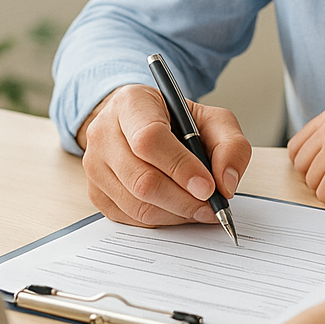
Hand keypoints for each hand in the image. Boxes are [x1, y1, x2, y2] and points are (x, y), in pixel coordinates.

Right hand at [77, 83, 251, 226]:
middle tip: (211, 205)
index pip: (150, 139)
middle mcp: (104, 132)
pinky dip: (161, 220)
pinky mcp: (95, 192)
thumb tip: (226, 183)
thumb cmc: (176, 121)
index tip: (208, 186)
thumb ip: (230, 145)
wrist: (143, 125)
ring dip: (175, 213)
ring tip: (200, 208)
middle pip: (142, 179)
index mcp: (131, 103)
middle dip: (183, 199)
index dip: (181, 167)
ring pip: (136, 204)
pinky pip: (130, 218)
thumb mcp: (212, 119)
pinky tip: (179, 210)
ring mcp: (94, 165)